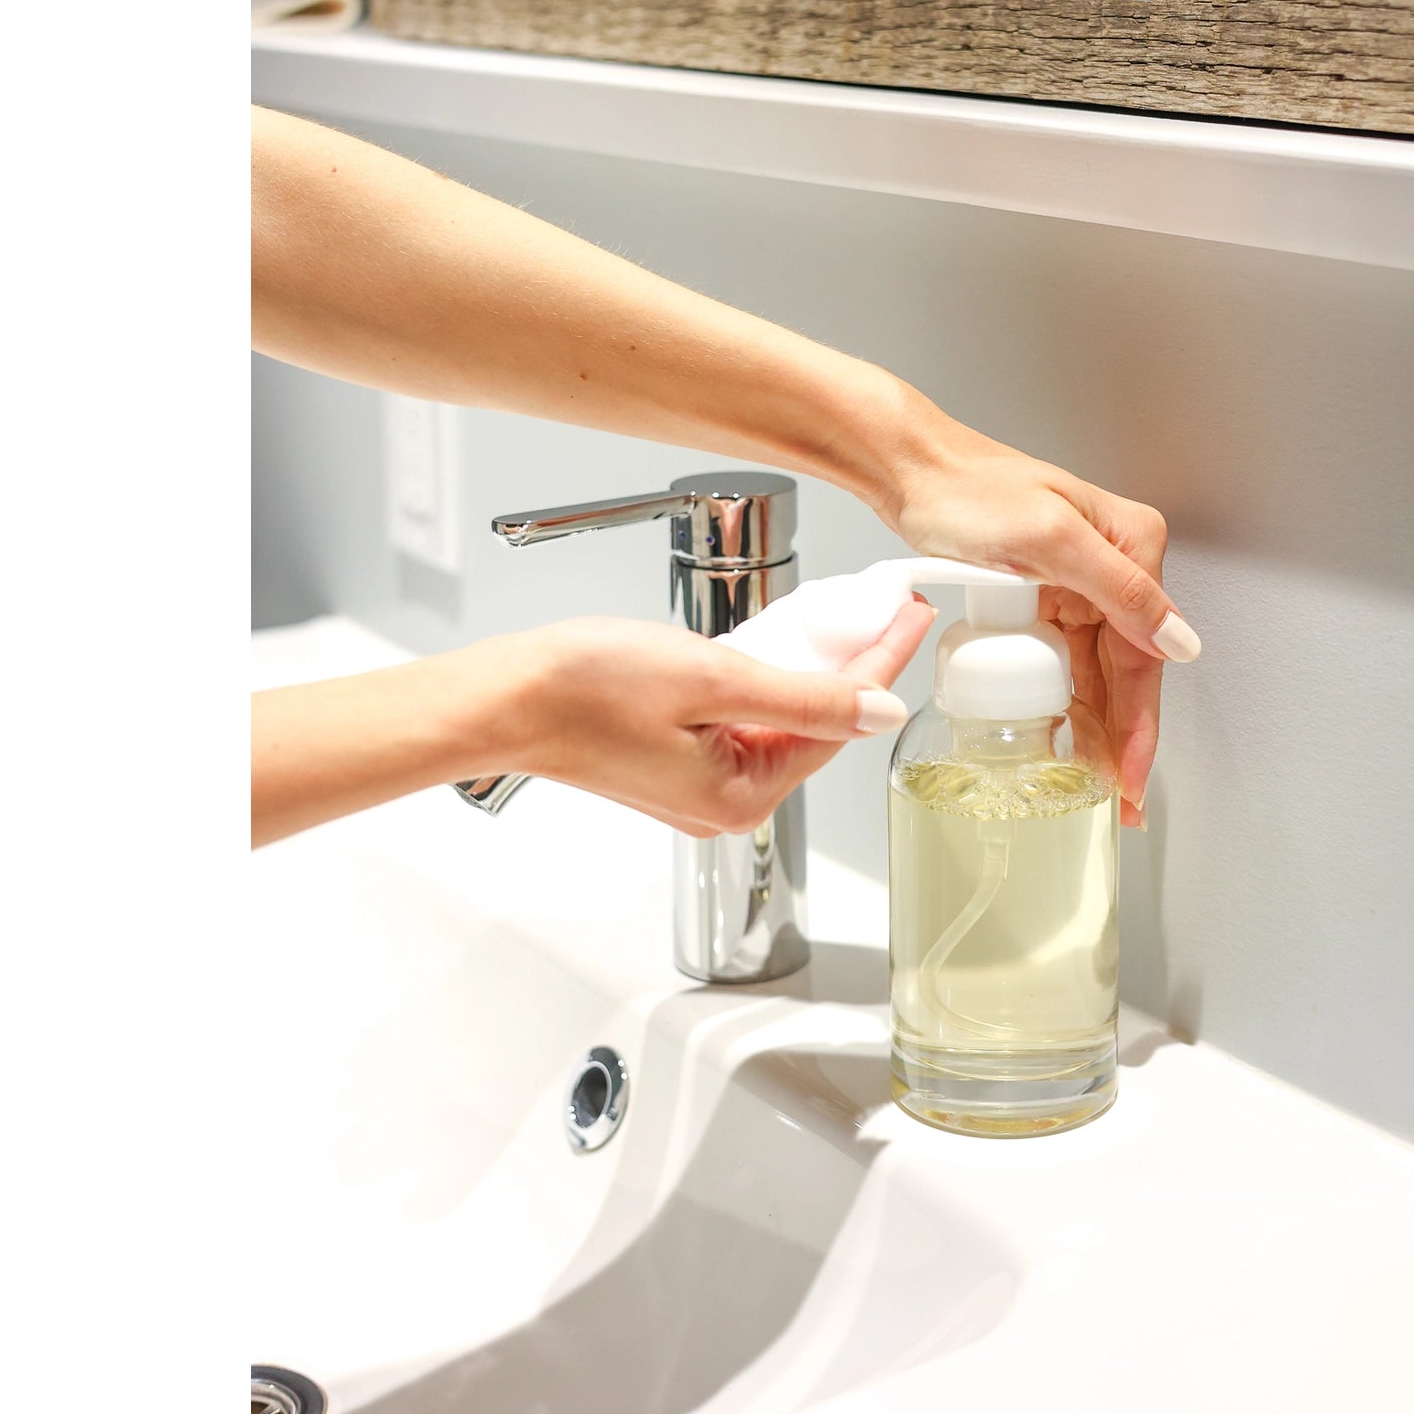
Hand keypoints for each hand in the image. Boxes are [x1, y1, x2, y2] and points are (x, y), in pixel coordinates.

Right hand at [473, 601, 936, 835]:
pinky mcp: (672, 767)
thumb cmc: (584, 690)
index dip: (881, 662)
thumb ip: (805, 696)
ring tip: (844, 620)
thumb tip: (879, 710)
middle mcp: (724, 805)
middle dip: (853, 668)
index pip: (839, 722)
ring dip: (810, 672)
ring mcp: (696, 790)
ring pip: (778, 723)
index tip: (911, 616)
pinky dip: (764, 684)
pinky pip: (739, 725)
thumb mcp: (713, 679)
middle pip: (814, 727)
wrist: (501, 699)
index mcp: (741, 795)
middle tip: (887, 609)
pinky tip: (780, 646)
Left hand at [886, 421, 1198, 828]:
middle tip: (1113, 799)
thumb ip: (1120, 588)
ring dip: (1095, 726)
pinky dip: (1065, 699)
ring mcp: (1079, 580)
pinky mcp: (1045, 592)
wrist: (911, 471)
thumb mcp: (1049, 538)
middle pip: (1126, 671)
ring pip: (1097, 672)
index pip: (1146, 655)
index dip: (1139, 725)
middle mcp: (1114, 563)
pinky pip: (1065, 659)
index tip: (1129, 778)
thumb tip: (1178, 641)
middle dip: (1121, 738)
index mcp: (1132, 544)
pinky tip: (1062, 735)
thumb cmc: (968, 489)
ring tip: (1087, 781)